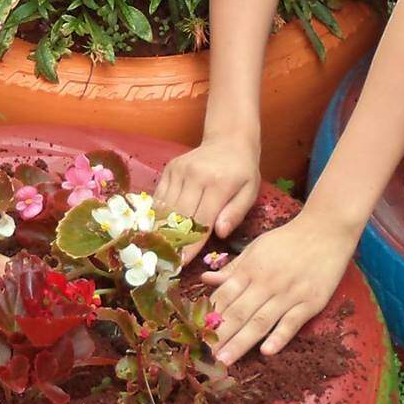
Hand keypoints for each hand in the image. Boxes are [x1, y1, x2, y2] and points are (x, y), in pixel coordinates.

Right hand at [153, 135, 259, 258]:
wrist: (228, 139)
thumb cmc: (242, 171)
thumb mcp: (249, 192)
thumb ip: (236, 213)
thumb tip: (220, 233)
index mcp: (219, 184)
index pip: (201, 220)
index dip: (190, 244)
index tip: (181, 263)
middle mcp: (196, 176)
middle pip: (180, 215)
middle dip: (172, 241)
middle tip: (165, 262)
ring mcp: (179, 171)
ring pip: (166, 206)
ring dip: (160, 228)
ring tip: (155, 249)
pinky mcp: (169, 169)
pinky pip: (159, 195)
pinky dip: (156, 212)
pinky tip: (154, 227)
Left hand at [202, 209, 356, 364]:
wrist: (326, 230)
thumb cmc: (288, 240)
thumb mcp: (256, 247)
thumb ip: (233, 268)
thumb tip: (205, 279)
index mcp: (251, 269)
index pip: (225, 296)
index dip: (210, 316)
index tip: (197, 335)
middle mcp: (267, 283)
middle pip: (239, 312)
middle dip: (220, 336)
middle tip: (205, 357)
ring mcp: (289, 294)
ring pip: (261, 321)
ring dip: (241, 343)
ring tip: (225, 361)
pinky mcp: (311, 302)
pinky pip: (292, 323)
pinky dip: (279, 337)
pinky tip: (266, 351)